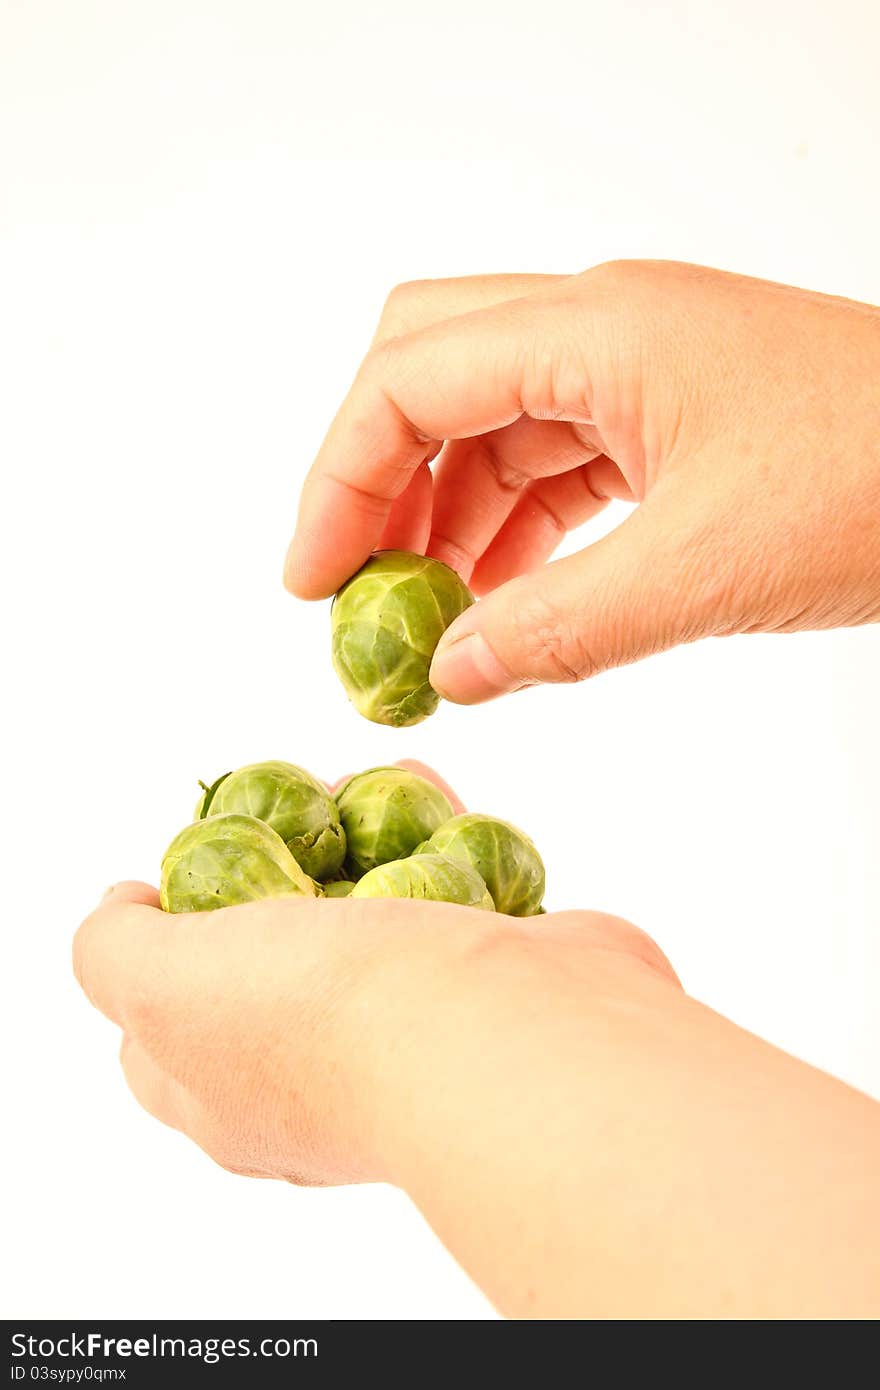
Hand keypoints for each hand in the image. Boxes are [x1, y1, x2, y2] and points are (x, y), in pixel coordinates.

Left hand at [74, 762, 879, 1316]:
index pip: (165, 1024)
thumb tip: (120, 912)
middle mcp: (321, 1069)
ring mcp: (413, 1027)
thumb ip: (112, 952)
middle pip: (273, 948)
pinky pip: (451, 894)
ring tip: (359, 781)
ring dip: (362, 839)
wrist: (516, 1037)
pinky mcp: (489, 981)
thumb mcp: (163, 986)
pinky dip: (438, 835)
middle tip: (284, 810)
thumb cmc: (333, 1021)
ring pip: (368, 914)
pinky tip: (430, 789)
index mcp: (233, 1093)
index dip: (161, 942)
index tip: (188, 870)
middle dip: (277, 863)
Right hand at [284, 263, 879, 702]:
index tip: (312, 584)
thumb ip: (559, 628)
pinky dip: (517, 532)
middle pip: (429, 374)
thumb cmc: (877, 478)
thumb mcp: (702, 572)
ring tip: (427, 623)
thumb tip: (448, 675)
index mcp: (595, 329)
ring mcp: (639, 368)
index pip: (406, 381)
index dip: (337, 482)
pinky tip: (506, 604)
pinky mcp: (672, 417)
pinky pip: (559, 463)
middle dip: (375, 482)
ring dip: (446, 519)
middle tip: (353, 590)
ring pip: (494, 426)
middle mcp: (602, 328)